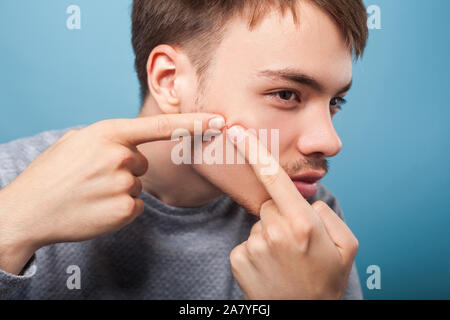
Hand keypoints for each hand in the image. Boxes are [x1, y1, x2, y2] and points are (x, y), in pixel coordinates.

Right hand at [0, 113, 223, 273]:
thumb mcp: (76, 141)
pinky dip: (121, 208)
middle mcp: (120, 156)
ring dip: (120, 189)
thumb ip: (110, 137)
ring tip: (91, 193)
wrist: (28, 211)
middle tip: (93, 177)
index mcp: (108, 133)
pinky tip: (97, 208)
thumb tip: (133, 146)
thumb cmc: (51, 174)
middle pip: (143, 162)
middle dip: (125, 168)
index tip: (220, 120)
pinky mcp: (126, 210)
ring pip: (138, 185)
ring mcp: (124, 184)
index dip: (192, 122)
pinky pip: (136, 205)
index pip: (160, 126)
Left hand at [226, 125, 358, 299]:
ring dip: (270, 234)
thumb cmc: (326, 281)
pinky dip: (257, 250)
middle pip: (270, 203)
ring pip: (259, 223)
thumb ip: (327, 214)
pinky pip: (247, 241)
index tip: (237, 132)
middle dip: (281, 215)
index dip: (254, 152)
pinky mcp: (238, 259)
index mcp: (302, 223)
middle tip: (296, 242)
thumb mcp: (346, 246)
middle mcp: (274, 231)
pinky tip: (270, 267)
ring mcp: (253, 246)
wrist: (302, 316)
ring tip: (285, 258)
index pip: (274, 178)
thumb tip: (305, 202)